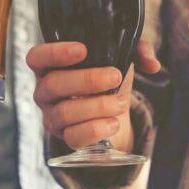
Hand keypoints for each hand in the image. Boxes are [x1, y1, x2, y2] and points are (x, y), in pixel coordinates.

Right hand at [27, 41, 160, 150]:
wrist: (111, 109)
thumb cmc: (106, 76)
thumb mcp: (119, 57)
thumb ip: (137, 51)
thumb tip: (152, 64)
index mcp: (50, 66)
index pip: (36, 57)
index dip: (54, 53)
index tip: (82, 50)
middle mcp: (45, 91)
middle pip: (52, 85)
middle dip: (86, 80)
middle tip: (115, 76)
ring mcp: (53, 116)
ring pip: (64, 113)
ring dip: (97, 106)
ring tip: (121, 102)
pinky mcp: (66, 137)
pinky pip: (74, 138)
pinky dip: (96, 130)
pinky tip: (114, 122)